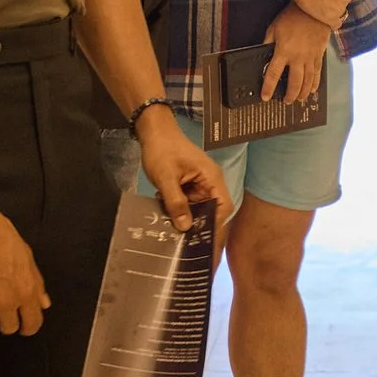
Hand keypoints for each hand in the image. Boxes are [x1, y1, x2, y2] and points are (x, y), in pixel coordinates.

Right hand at [0, 211, 50, 334]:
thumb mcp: (26, 255)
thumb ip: (36, 283)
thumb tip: (43, 303)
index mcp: (26, 289)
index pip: (32, 323)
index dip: (29, 326)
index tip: (25, 325)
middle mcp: (6, 301)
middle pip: (9, 328)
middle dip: (7, 318)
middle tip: (0, 306)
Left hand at [137, 116, 226, 233]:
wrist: (153, 131)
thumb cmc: (162, 150)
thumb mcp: (166, 178)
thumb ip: (176, 202)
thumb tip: (185, 227)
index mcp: (212, 178)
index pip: (223, 206)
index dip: (216, 225)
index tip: (204, 241)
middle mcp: (210, 182)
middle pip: (212, 210)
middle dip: (199, 226)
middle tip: (188, 245)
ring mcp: (200, 183)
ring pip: (199, 208)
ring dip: (187, 218)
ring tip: (175, 233)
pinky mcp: (189, 185)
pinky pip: (189, 203)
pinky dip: (180, 210)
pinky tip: (168, 216)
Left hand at [260, 5, 330, 106]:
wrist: (314, 9)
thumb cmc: (292, 17)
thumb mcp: (274, 28)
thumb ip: (268, 43)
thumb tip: (263, 54)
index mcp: (283, 51)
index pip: (274, 74)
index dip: (269, 87)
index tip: (265, 97)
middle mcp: (297, 58)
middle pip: (294, 83)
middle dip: (289, 95)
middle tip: (286, 101)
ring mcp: (310, 58)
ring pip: (307, 81)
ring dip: (302, 93)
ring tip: (299, 100)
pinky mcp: (319, 55)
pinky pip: (317, 73)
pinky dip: (315, 83)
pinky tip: (312, 90)